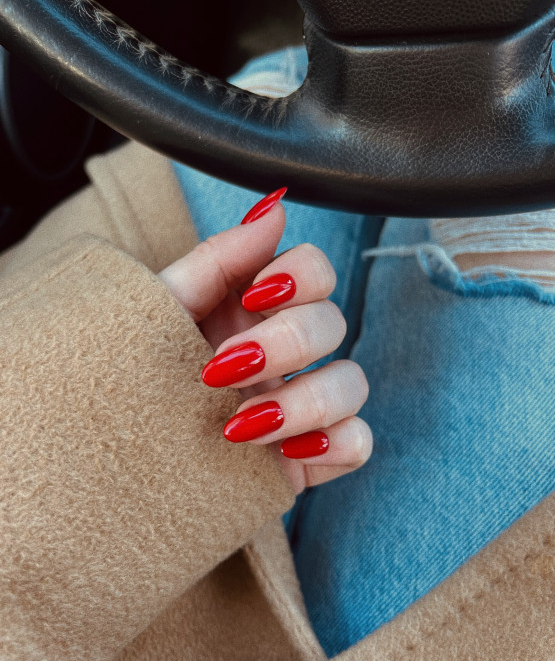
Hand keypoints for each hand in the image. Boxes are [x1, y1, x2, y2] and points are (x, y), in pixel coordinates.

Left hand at [158, 193, 371, 492]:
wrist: (119, 455)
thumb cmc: (137, 376)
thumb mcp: (164, 311)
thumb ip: (218, 259)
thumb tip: (273, 205)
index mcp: (255, 310)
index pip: (315, 270)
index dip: (300, 276)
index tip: (254, 296)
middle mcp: (286, 351)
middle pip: (334, 322)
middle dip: (285, 344)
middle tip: (223, 370)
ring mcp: (303, 403)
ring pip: (353, 383)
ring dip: (304, 402)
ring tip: (238, 427)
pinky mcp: (311, 453)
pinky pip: (359, 443)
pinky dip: (335, 445)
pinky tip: (288, 451)